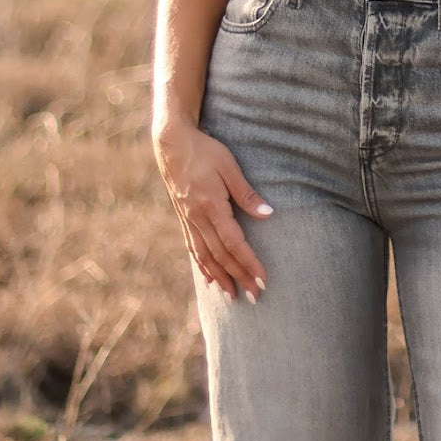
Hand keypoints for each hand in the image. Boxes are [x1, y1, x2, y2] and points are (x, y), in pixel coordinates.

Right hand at [153, 118, 271, 301]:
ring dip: (220, 278)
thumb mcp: (229, 166)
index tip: (262, 279)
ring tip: (232, 295)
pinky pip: (193, 247)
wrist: (171, 143)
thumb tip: (268, 214)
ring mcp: (188, 219)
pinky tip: (208, 277)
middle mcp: (198, 218)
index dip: (249, 263)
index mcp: (212, 207)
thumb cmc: (205, 150)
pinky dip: (202, 265)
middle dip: (238, 277)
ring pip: (205, 256)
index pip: (234, 243)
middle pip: (221, 256)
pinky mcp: (183, 217)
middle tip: (255, 296)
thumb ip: (247, 193)